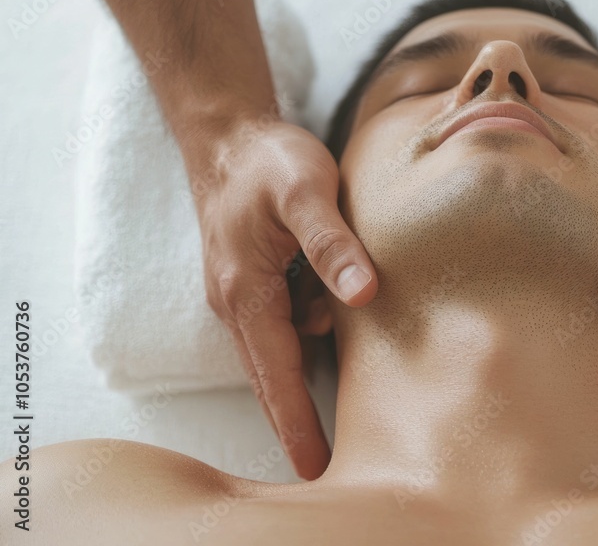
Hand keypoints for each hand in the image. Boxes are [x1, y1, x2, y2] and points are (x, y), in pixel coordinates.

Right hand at [187, 118, 377, 479]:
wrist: (229, 137)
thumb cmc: (269, 162)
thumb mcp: (307, 192)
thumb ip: (333, 244)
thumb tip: (362, 296)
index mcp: (248, 291)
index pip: (275, 372)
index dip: (295, 420)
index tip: (313, 465)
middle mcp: (238, 303)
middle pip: (268, 376)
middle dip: (293, 421)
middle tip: (322, 465)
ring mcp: (241, 295)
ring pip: (277, 350)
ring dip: (304, 374)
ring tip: (348, 394)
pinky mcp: (253, 283)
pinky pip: (281, 324)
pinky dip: (306, 335)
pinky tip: (337, 320)